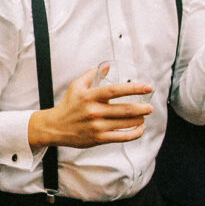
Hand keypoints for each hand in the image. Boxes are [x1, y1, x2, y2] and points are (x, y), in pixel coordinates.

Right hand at [29, 63, 152, 148]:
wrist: (55, 127)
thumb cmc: (67, 106)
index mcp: (89, 97)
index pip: (115, 91)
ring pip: (125, 123)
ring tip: (144, 116)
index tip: (147, 88)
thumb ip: (91, 75)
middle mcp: (94, 111)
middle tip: (150, 107)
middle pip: (124, 109)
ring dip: (139, 119)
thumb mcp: (76, 87)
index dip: (134, 88)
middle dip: (142, 108)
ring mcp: (97, 126)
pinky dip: (134, 134)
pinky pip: (122, 137)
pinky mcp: (99, 138)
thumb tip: (107, 66)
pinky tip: (139, 129)